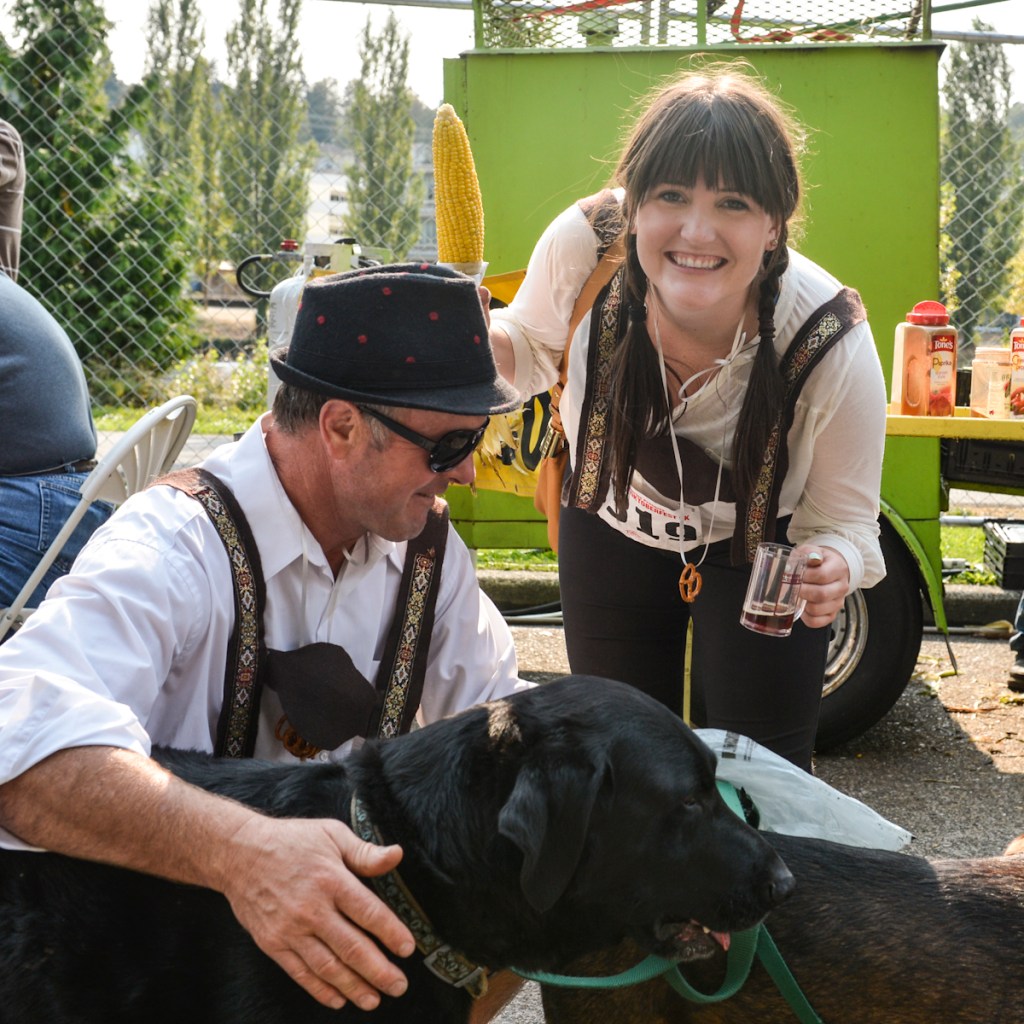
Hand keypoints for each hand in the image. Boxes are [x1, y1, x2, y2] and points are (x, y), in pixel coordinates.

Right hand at [221, 814, 414, 1010]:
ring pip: (327, 966)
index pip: (368, 912)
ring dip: (353, 987)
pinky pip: (300, 973)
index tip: (408, 949)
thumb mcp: (331, 834)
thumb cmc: (291, 841)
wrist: (238, 853)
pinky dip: (320, 990)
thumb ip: (364, 851)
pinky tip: (338, 1000)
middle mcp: (311, 909)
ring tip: (374, 1000)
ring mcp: (290, 930)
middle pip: (351, 947)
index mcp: (331, 879)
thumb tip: (396, 855)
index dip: (391, 933)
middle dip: (379, 971)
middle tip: (399, 986)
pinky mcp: (272, 943)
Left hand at [795, 545, 848, 627]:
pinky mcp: (831, 615)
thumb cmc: (815, 561)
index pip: (822, 575)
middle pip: (821, 594)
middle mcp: (842, 586)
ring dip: (802, 604)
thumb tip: (812, 558)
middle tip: (790, 587)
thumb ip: (809, 552)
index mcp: (838, 568)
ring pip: (818, 609)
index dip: (805, 576)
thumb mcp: (811, 550)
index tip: (792, 574)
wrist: (827, 568)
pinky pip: (817, 622)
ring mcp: (838, 602)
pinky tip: (801, 607)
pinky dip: (805, 617)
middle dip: (802, 591)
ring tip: (795, 596)